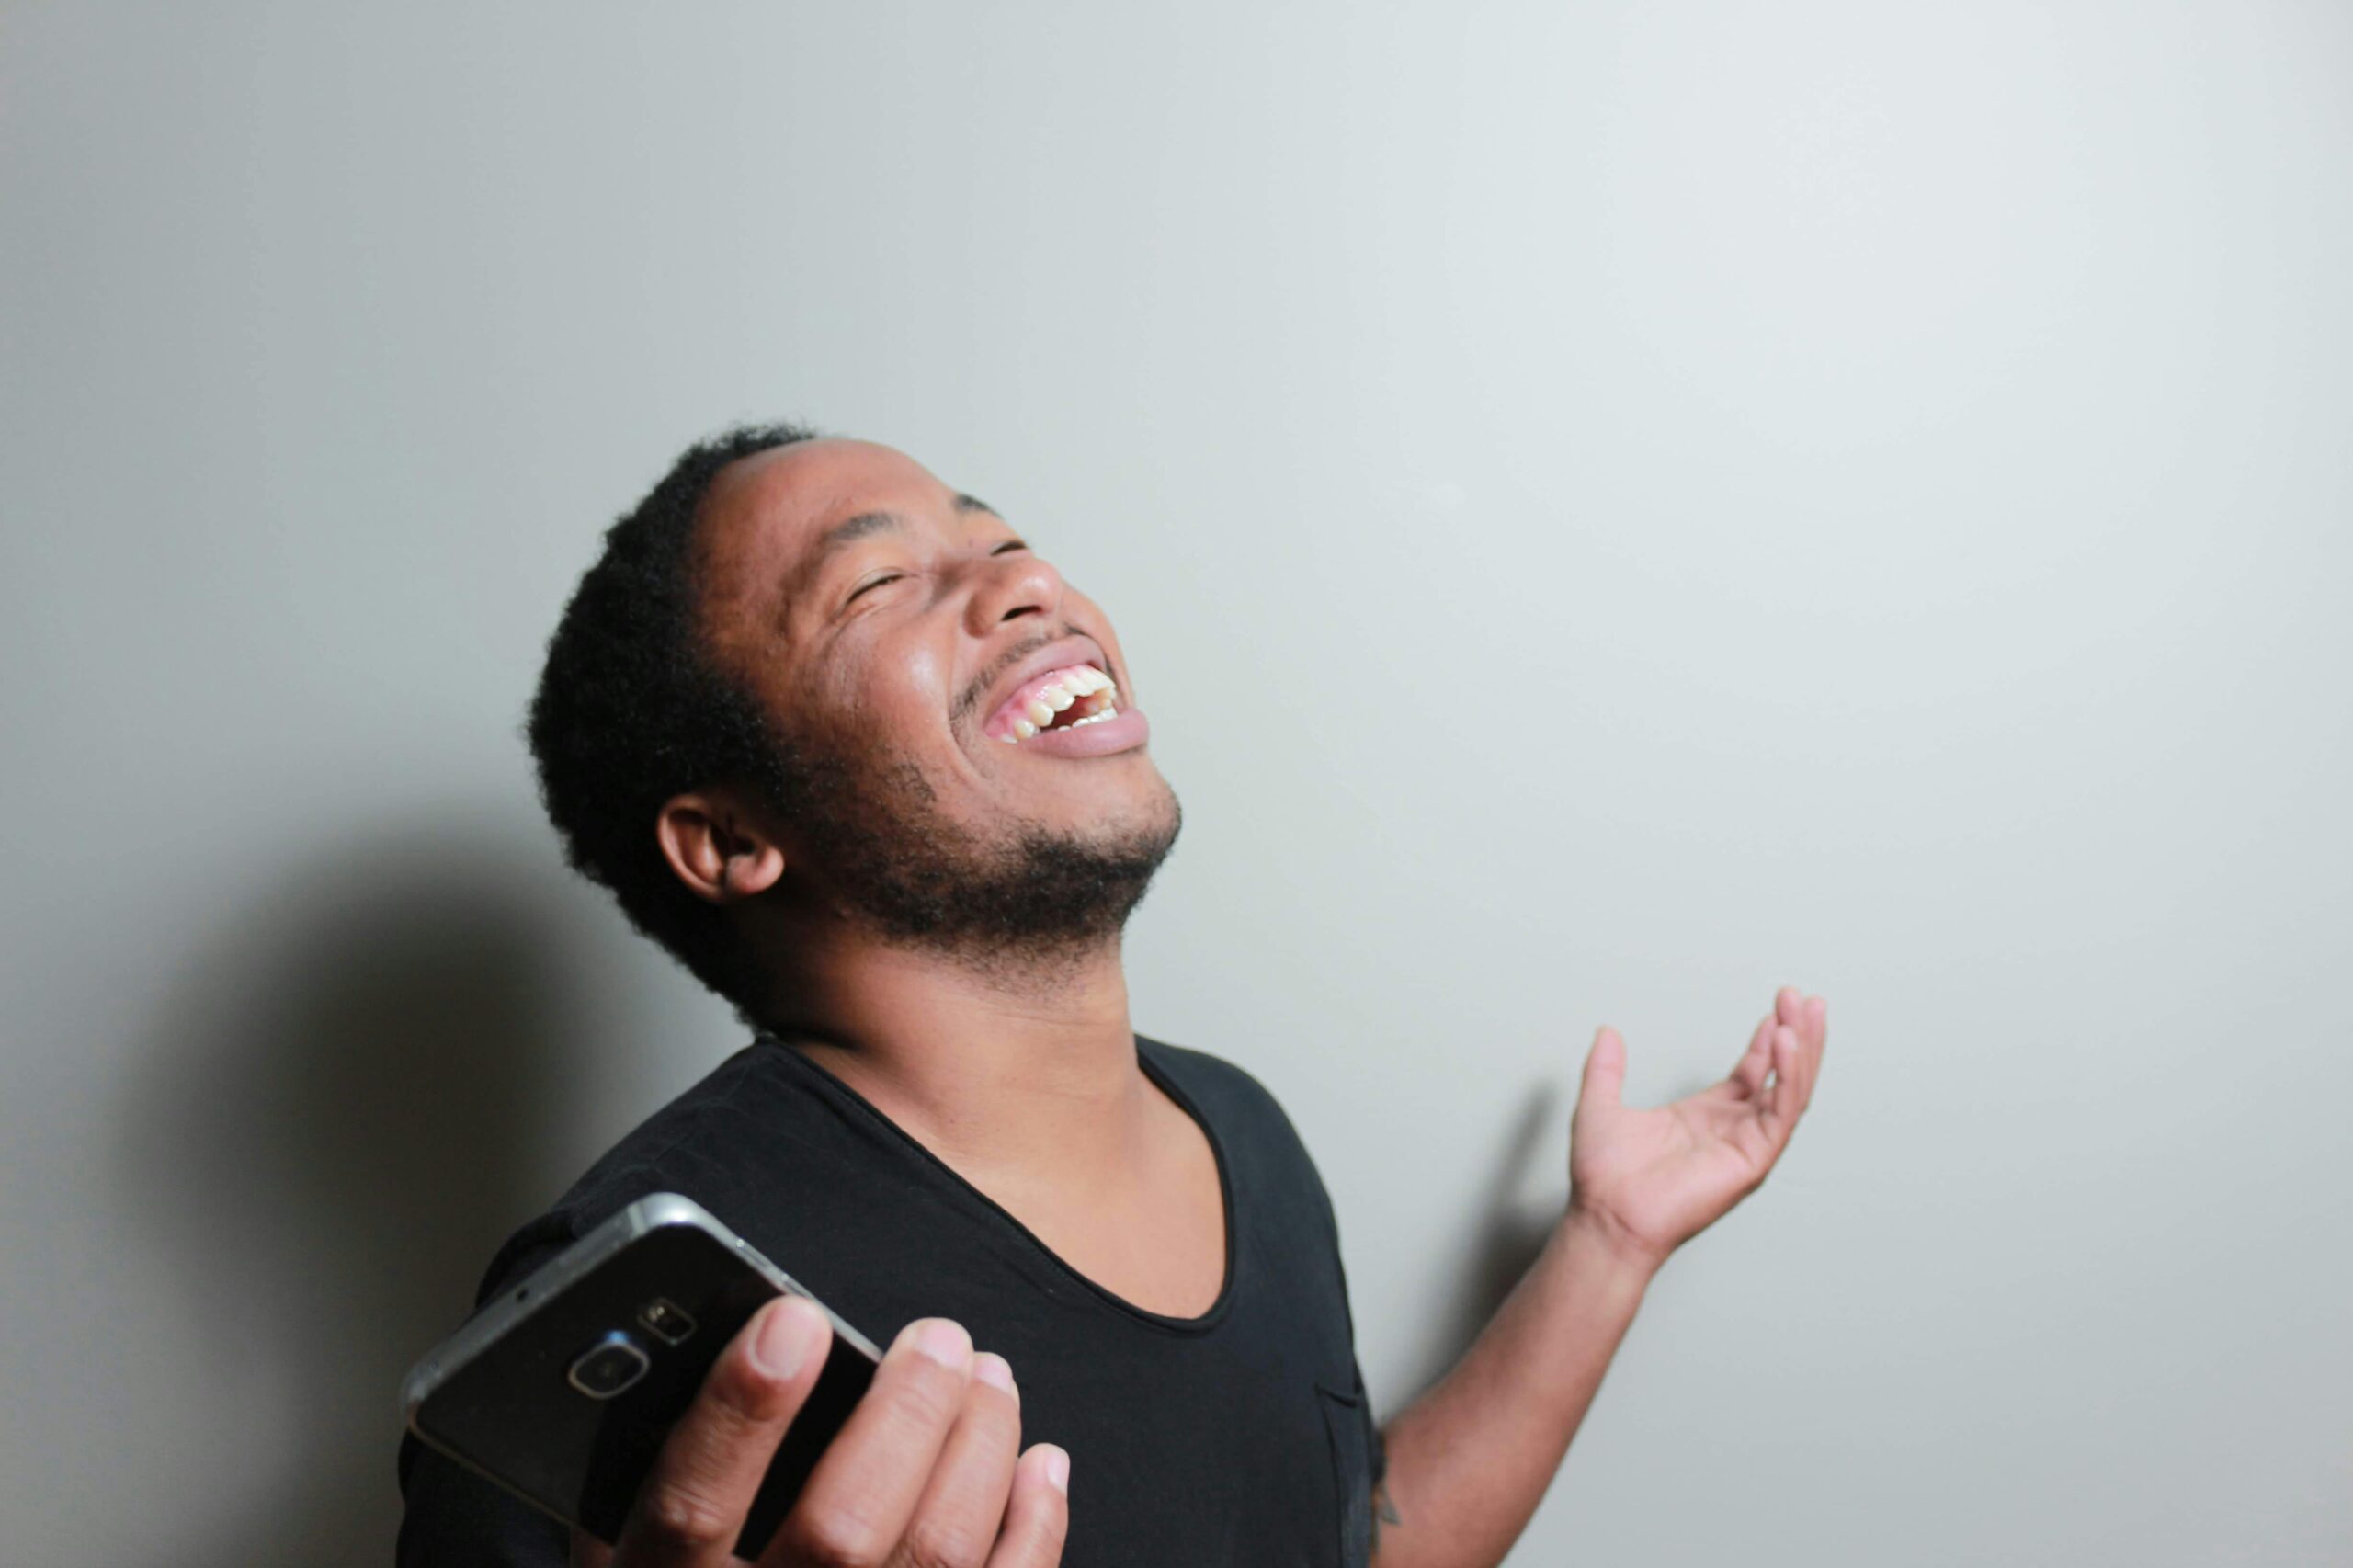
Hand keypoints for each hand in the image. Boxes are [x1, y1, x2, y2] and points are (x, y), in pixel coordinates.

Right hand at [570, 1299, 1070, 1567]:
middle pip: (843, 1530)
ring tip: (988, 1376)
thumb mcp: (629, 1535)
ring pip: (934, 1553)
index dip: (742, 1412)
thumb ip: (662, 1459)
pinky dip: (1035, 1525)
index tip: (793, 1321)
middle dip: (905, 1415)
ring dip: (977, 1448)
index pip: (690, 1508)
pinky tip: (1038, 1463)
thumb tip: (740, 1334)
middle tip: (939, 1337)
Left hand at [1564, 985, 1827, 1270]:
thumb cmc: (1603, 1177)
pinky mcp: (1753, 1159)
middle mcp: (1733, 1130)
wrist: (1605, 1215)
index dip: (1767, 1040)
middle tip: (1803, 998)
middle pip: (1780, 1077)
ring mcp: (1747, 1145)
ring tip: (1805, 1009)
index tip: (1778, 1006)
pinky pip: (1782, 1112)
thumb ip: (1606, 1069)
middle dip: (1795, 1036)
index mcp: (1706, 1117)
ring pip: (1790, 1091)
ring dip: (1802, 1049)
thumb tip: (1606, 1033)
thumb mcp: (1601, 1106)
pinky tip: (1786, 1042)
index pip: (1751, 1073)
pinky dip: (1789, 1076)